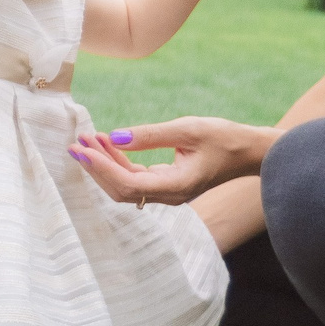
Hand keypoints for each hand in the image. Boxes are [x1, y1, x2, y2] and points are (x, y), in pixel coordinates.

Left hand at [67, 116, 272, 205]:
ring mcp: (167, 192)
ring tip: (87, 139)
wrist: (249, 151)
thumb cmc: (224, 138)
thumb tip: (114, 137)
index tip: (82, 149)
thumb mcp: (187, 129)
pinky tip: (107, 143)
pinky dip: (118, 162)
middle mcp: (169, 196)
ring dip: (105, 164)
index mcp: (176, 187)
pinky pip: (135, 177)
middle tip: (75, 144)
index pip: (128, 183)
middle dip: (96, 167)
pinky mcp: (166, 183)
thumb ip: (150, 135)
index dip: (102, 168)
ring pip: (125, 184)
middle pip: (121, 189)